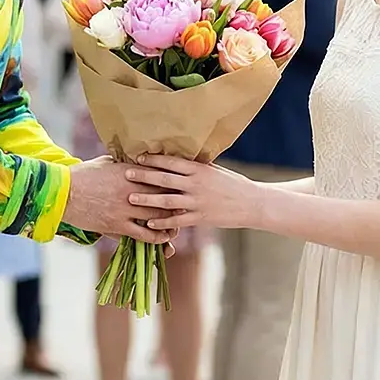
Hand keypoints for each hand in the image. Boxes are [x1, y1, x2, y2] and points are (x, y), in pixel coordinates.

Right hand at [63, 156, 179, 245]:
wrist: (63, 193)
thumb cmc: (83, 175)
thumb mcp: (106, 163)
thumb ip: (124, 163)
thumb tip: (135, 158)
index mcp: (130, 172)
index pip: (160, 177)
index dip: (174, 183)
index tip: (182, 186)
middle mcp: (132, 191)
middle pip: (164, 198)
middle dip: (177, 203)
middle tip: (185, 207)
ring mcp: (126, 210)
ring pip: (157, 218)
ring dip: (170, 223)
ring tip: (177, 225)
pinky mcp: (117, 226)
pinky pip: (144, 235)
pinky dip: (157, 238)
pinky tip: (164, 239)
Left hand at [125, 155, 261, 229]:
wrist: (253, 203)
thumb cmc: (233, 184)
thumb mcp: (215, 171)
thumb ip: (196, 167)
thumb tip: (178, 158)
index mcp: (199, 169)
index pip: (172, 162)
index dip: (153, 159)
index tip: (137, 157)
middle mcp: (196, 184)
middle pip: (165, 179)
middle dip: (144, 176)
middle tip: (126, 173)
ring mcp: (198, 202)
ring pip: (167, 201)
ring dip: (148, 199)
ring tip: (131, 198)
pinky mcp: (201, 218)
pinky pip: (178, 220)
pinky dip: (163, 222)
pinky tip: (149, 222)